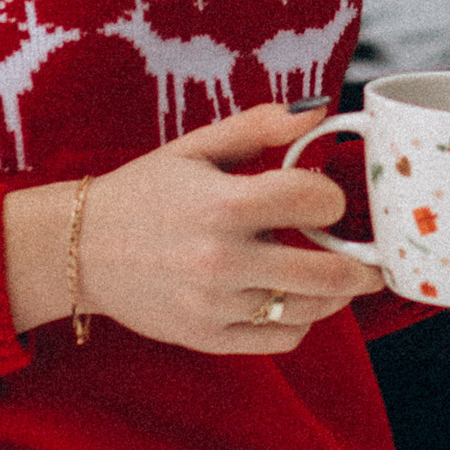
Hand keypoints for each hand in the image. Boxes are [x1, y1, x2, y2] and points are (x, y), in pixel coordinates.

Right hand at [2, 105, 370, 352]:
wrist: (78, 248)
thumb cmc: (144, 192)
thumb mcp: (196, 147)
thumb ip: (259, 126)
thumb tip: (319, 111)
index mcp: (222, 203)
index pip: (312, 200)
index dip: (330, 196)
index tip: (323, 198)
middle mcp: (221, 259)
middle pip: (327, 272)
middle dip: (360, 264)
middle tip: (371, 259)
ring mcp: (215, 304)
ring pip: (308, 310)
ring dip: (334, 295)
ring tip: (337, 279)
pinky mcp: (207, 337)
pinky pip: (280, 339)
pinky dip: (298, 322)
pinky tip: (293, 301)